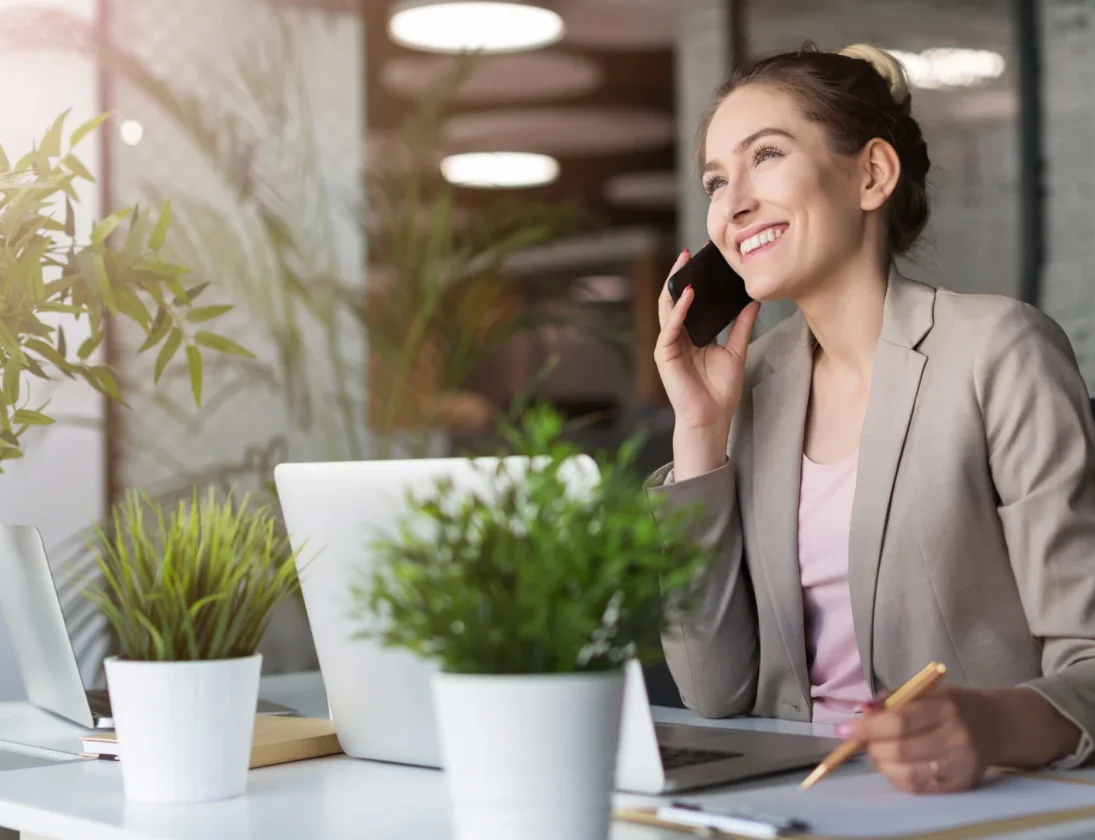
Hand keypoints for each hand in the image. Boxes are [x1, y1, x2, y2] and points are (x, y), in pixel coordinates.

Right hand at [655, 249, 759, 477]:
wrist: (712, 418)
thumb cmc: (721, 391)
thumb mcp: (736, 351)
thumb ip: (742, 326)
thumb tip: (754, 302)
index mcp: (692, 335)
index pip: (691, 302)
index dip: (696, 281)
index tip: (706, 260)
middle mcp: (678, 337)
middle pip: (675, 299)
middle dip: (680, 275)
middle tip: (690, 253)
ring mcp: (669, 345)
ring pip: (667, 308)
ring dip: (674, 285)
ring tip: (684, 264)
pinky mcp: (664, 355)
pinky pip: (670, 327)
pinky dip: (678, 309)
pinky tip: (687, 293)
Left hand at [840, 686, 990, 793]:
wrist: (996, 726)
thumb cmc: (952, 705)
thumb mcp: (925, 691)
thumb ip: (892, 698)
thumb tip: (862, 711)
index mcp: (947, 708)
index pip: (900, 721)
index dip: (868, 727)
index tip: (844, 728)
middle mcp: (956, 737)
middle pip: (901, 750)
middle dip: (871, 747)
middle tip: (860, 740)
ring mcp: (961, 765)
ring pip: (907, 774)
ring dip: (881, 764)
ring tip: (877, 751)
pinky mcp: (961, 785)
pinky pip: (919, 788)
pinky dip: (896, 777)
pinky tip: (893, 765)